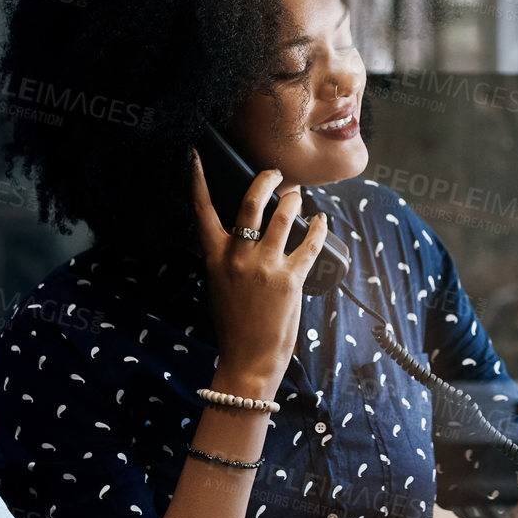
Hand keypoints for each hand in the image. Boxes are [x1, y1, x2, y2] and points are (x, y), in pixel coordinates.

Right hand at [188, 151, 328, 399]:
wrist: (248, 360)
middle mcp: (238, 257)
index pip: (202, 212)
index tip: (196, 157)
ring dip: (294, 201)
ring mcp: (265, 266)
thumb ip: (228, 259)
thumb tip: (242, 236)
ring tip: (298, 197)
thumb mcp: (219, 287)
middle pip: (251, 204)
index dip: (197, 181)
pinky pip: (308, 244)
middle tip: (276, 174)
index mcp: (215, 258)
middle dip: (266, 181)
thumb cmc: (234, 326)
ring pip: (283, 217)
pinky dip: (318, 228)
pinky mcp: (290, 279)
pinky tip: (322, 221)